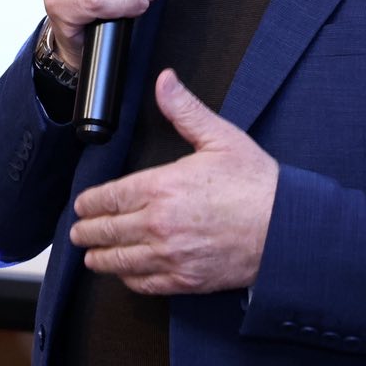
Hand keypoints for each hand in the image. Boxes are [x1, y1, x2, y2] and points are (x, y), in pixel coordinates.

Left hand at [68, 68, 278, 295]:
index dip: (90, 204)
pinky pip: (145, 284)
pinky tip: (126, 274)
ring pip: (121, 261)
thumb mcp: (220, 138)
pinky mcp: (185, 280)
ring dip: (101, 258)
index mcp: (161, 188)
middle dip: (87, 231)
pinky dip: (129, 280)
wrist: (287, 230)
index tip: (82, 206)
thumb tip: (165, 81)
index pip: (109, 198)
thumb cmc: (257, 185)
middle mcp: (159, 225)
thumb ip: (185, 110)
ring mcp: (171, 256)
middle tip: (78, 232)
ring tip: (91, 255)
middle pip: (108, 231)